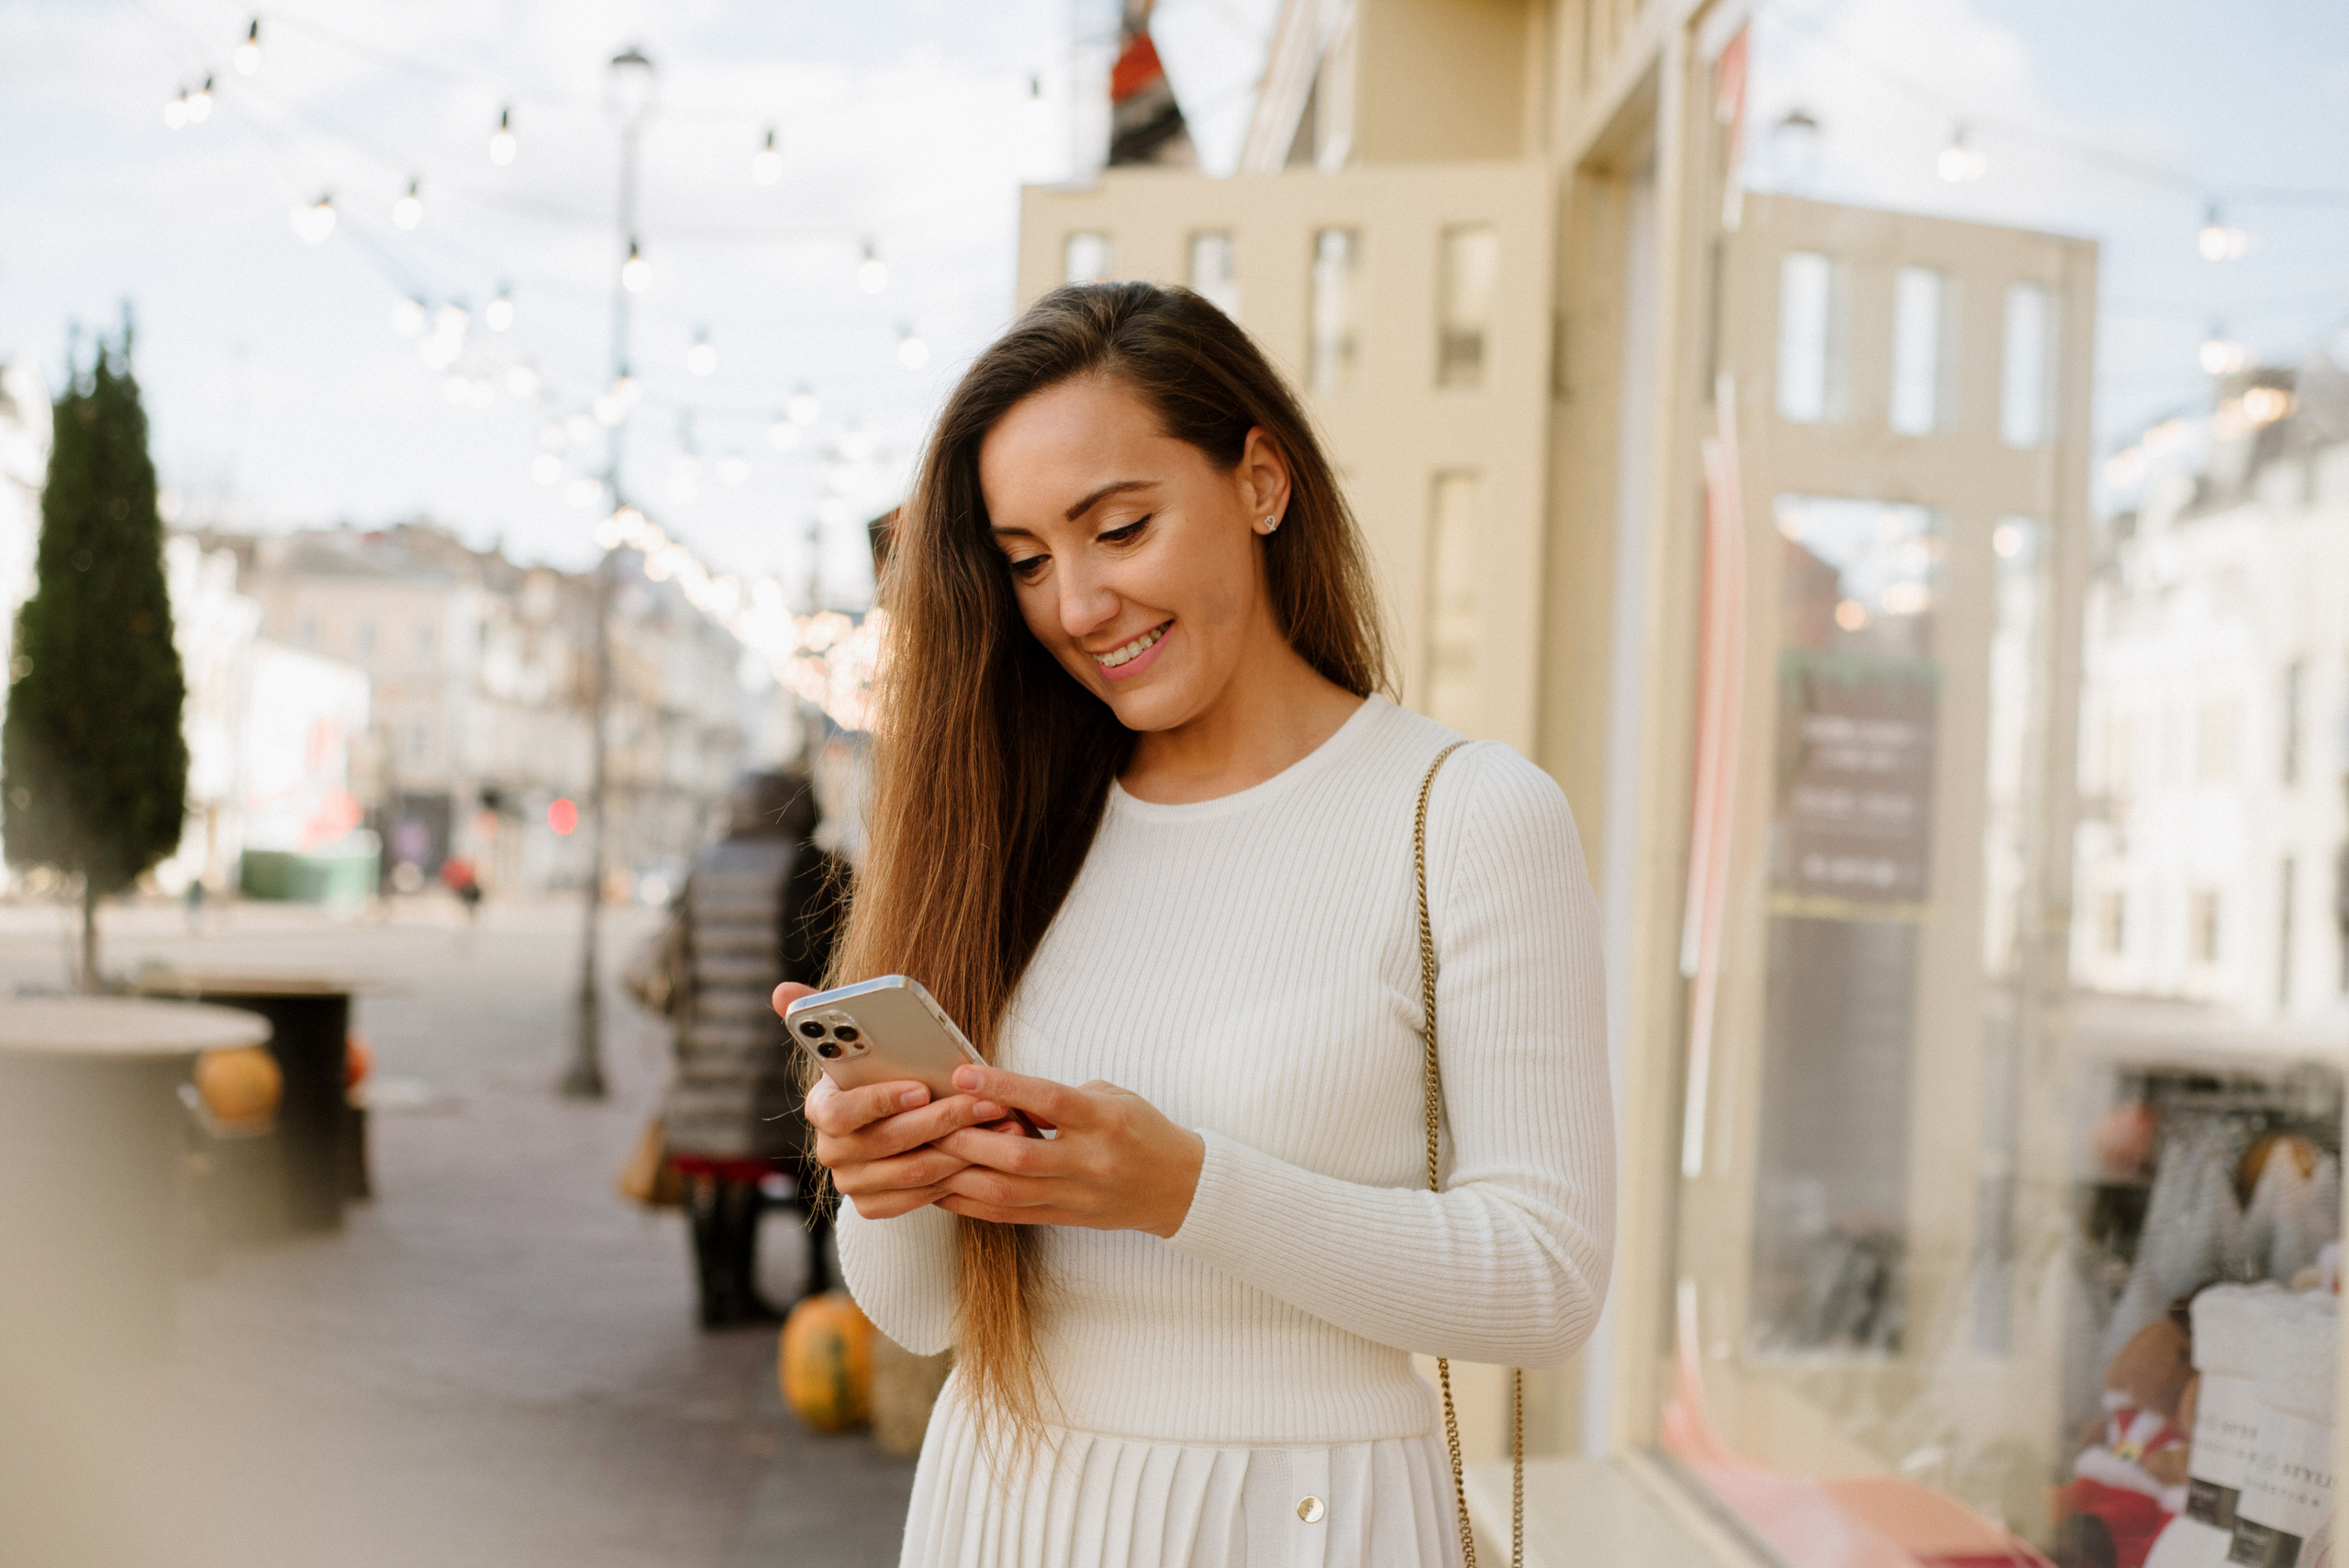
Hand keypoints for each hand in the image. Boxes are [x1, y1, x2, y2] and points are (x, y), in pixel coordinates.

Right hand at [775, 982, 1006, 1219]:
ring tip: (999, 1123)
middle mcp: (830, 1151)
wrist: (893, 1120)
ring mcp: (851, 1183)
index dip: (881, 1102)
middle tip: (985, 1103)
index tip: (923, 1088)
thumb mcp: (856, 1041)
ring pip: (913, 1170)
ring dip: (962, 1148)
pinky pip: (920, 1197)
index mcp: (821, 1108)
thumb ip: (822, 1013)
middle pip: (887, 1142)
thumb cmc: (882, 1072)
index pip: (841, 1112)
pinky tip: (986, 1153)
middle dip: (942, 1120)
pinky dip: (956, 1176)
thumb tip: (782, 990)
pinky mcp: (874, 1205)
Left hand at [929, 1064, 1205, 1238]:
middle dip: (969, 1140)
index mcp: (1105, 1121)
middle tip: (929, 1122)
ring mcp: (1077, 1196)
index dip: (1005, 1088)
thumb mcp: (1110, 1096)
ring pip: (1008, 1192)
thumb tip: (1000, 1095)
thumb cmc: (1141, 1130)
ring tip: (925, 1158)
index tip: (965, 1074)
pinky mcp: (1065, 1218)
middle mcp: (1090, 1162)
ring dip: (962, 1176)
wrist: (1179, 1186)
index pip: (1050, 1101)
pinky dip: (972, 1204)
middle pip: (1019, 1156)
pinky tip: (942, 1191)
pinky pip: (1010, 1216)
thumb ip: (1057, 1098)